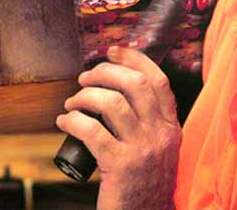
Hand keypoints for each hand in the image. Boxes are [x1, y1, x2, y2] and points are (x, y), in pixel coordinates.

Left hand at [56, 46, 180, 209]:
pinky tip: (64, 122)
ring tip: (72, 103)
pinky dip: (73, 120)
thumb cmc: (144, 185)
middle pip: (134, 84)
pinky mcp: (121, 165)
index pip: (158, 81)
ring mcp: (142, 150)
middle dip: (104, 73)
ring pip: (112, 103)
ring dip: (85, 96)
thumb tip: (115, 94)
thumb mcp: (158, 150)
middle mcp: (161, 135)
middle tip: (84, 78)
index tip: (113, 51)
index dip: (134, 59)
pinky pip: (91, 130)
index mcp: (171, 129)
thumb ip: (147, 125)